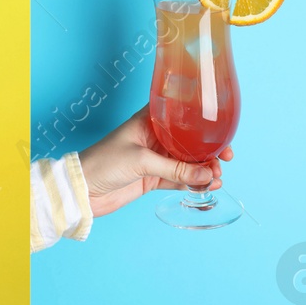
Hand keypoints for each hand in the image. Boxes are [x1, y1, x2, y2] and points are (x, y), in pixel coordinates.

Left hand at [78, 107, 233, 216]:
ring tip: (215, 177)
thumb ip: (176, 169)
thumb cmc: (103, 162)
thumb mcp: (142, 161)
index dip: (202, 121)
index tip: (221, 130)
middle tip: (224, 159)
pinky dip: (193, 183)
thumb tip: (206, 174)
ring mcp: (155, 159)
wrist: (81, 190)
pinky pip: (179, 179)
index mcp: (149, 122)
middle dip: (209, 150)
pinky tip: (205, 186)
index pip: (181, 114)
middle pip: (190, 141)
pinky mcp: (152, 179)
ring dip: (204, 169)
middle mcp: (155, 138)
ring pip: (188, 162)